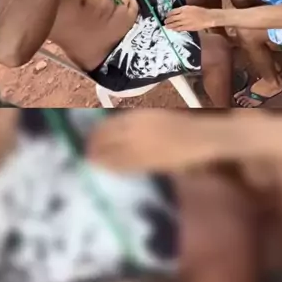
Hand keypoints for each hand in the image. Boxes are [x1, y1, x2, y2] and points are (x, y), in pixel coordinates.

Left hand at [88, 111, 222, 172]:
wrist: (197, 137)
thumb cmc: (178, 120)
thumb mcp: (153, 113)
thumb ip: (134, 118)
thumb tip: (112, 125)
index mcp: (136, 118)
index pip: (108, 127)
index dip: (96, 132)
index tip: (88, 134)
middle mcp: (134, 134)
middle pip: (107, 142)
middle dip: (94, 146)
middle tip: (85, 150)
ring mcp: (140, 150)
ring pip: (113, 156)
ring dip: (100, 159)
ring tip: (91, 160)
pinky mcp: (147, 164)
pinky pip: (126, 167)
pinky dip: (114, 168)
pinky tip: (108, 168)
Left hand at [165, 5, 215, 31]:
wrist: (207, 17)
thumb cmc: (200, 11)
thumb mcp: (191, 7)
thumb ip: (184, 10)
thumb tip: (178, 12)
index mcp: (184, 9)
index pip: (173, 11)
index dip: (169, 14)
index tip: (166, 15)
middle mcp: (183, 15)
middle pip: (172, 18)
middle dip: (167, 20)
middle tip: (164, 21)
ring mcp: (184, 21)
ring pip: (174, 24)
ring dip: (169, 25)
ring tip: (166, 26)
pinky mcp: (187, 27)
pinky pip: (179, 28)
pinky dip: (175, 29)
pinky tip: (172, 29)